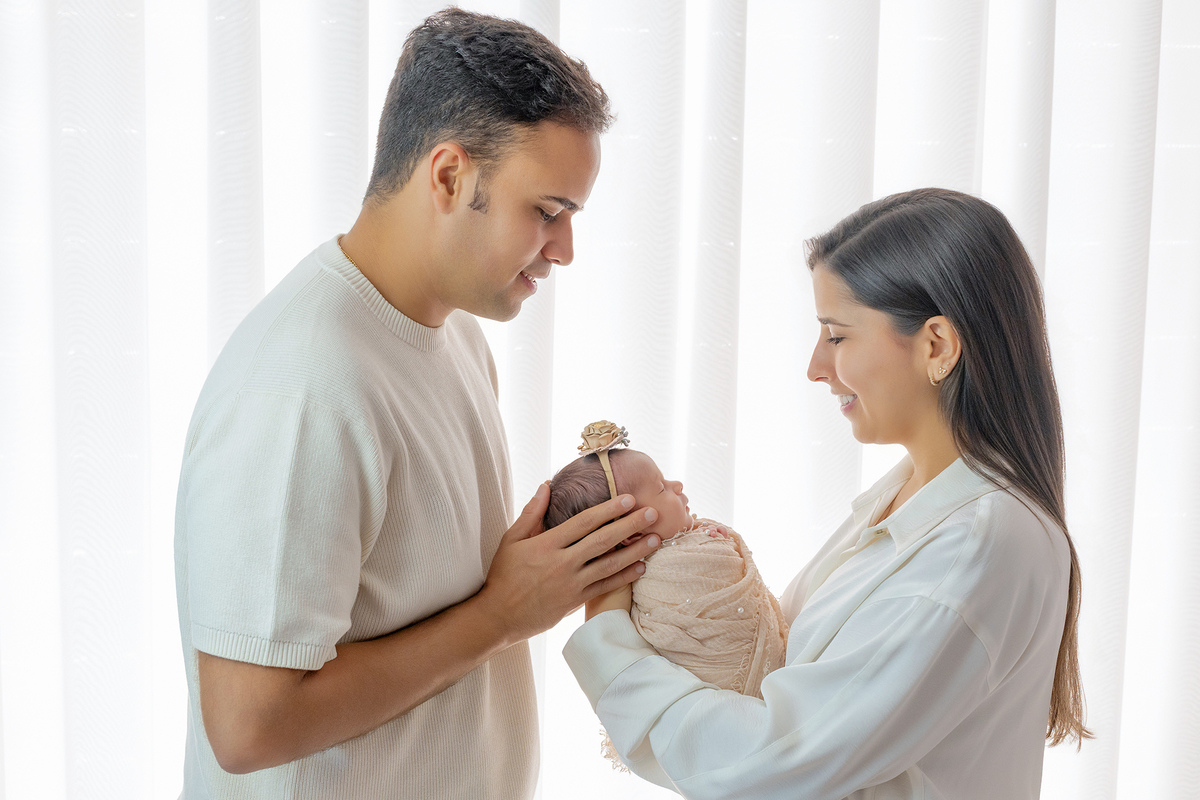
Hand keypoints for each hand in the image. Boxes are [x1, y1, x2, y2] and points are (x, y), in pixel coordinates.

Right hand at [477, 483, 660, 644]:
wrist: (499, 617)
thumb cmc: (503, 576)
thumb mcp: (511, 540)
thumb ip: (532, 513)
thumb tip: (547, 486)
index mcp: (546, 544)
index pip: (583, 522)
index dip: (608, 509)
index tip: (628, 498)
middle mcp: (562, 563)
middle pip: (602, 540)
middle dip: (630, 525)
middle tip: (652, 512)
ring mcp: (571, 584)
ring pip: (609, 564)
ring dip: (636, 551)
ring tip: (656, 538)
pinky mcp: (575, 601)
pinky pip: (605, 587)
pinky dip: (624, 577)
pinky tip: (641, 567)